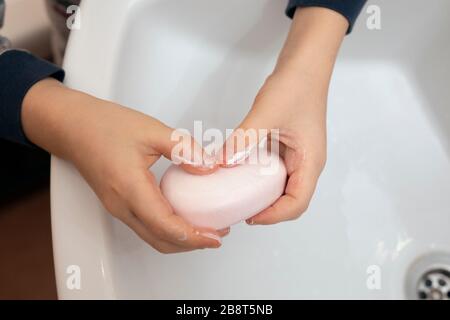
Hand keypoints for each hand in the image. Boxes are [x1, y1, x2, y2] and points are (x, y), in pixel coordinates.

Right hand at [22, 79, 227, 252]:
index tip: (215, 237)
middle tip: (217, 235)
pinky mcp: (118, 205)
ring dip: (180, 239)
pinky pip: (146, 227)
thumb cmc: (104, 126)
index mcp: (130, 189)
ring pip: (153, 237)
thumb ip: (184, 149)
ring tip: (204, 228)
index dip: (193, 237)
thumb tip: (210, 167)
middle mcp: (122, 206)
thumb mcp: (152, 130)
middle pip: (161, 240)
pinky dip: (168, 230)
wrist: (73, 126)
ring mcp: (118, 208)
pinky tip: (183, 216)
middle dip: (191, 243)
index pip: (165, 226)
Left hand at [221, 7, 347, 224]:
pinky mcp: (289, 146)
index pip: (297, 203)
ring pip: (283, 187)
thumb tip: (219, 163)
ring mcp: (298, 155)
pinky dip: (260, 178)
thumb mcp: (266, 114)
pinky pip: (275, 171)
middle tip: (240, 209)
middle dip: (268, 210)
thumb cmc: (295, 85)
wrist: (304, 63)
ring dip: (263, 195)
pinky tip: (241, 172)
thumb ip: (243, 139)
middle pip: (291, 200)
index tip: (250, 216)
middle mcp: (307, 162)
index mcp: (310, 161)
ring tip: (238, 196)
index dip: (274, 216)